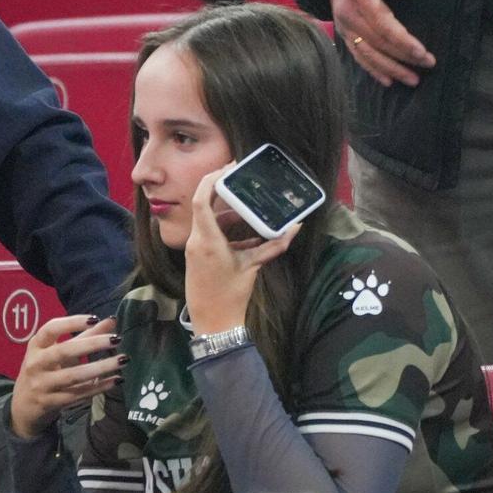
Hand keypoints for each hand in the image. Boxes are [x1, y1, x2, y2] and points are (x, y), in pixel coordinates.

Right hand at [10, 313, 120, 438]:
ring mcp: (41, 386)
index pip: (50, 329)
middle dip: (92, 344)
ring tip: (123, 359)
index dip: (72, 322)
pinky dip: (98, 387)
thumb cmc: (44, 370)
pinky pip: (77, 394)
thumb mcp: (57, 351)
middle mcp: (35, 364)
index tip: (95, 318)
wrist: (22, 407)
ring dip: (100, 367)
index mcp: (36, 346)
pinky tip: (116, 380)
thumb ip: (85, 335)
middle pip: (64, 351)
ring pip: (73, 376)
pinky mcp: (49, 403)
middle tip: (117, 339)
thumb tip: (112, 320)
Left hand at [184, 171, 296, 336]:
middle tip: (241, 177)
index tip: (229, 168)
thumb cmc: (231, 296)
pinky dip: (227, 229)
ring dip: (228, 211)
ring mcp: (195, 249)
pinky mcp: (198, 256)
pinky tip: (249, 233)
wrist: (213, 324)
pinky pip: (211, 233)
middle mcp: (197, 241)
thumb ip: (275, 245)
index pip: (201, 200)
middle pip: (203, 204)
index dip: (212, 180)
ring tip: (250, 205)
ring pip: (208, 219)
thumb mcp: (254, 267)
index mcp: (207, 240)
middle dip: (221, 189)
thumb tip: (296, 227)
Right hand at [330, 0, 431, 86]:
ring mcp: (344, 26)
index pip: (383, 24)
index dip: (403, 40)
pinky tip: (388, 80)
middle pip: (378, 42)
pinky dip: (373, 70)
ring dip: (391, 69)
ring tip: (412, 80)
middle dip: (404, 57)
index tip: (422, 52)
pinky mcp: (343, 33)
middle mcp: (348, 15)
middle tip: (428, 65)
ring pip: (368, 54)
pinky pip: (357, 55)